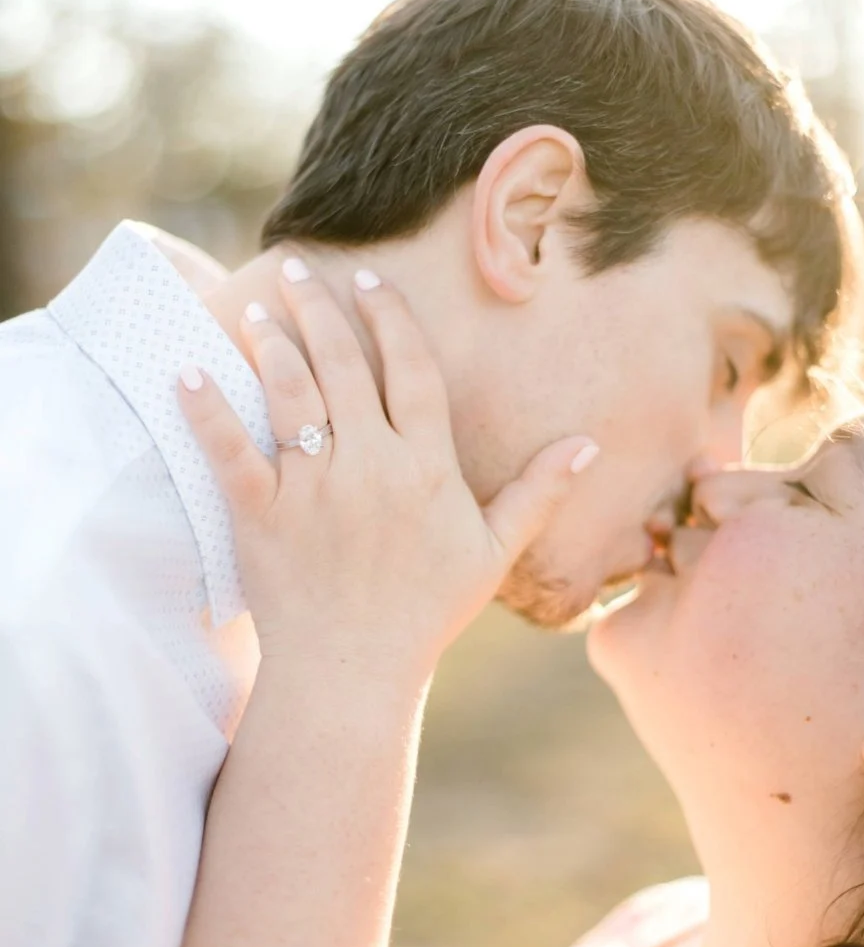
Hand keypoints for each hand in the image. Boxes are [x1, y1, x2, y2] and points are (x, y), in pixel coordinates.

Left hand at [176, 266, 597, 690]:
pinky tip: (190, 375)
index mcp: (426, 467)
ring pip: (290, 399)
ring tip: (260, 305)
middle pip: (344, 369)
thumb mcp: (494, 550)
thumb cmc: (427, 611)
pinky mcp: (261, 521)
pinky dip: (207, 414)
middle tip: (302, 270)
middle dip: (322, 312)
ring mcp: (313, 492)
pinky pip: (230, 457)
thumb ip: (539, 490)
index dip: (392, 320)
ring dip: (273, 345)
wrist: (351, 676)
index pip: (411, 372)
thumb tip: (589, 443)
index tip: (371, 282)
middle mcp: (370, 467)